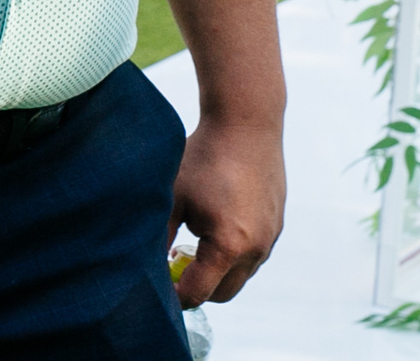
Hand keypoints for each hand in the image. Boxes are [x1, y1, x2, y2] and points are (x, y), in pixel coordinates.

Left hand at [166, 115, 284, 307]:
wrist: (246, 124)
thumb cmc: (203, 158)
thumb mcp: (173, 197)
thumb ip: (158, 236)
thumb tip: (143, 265)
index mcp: (227, 246)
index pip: (198, 294)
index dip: (175, 296)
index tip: (158, 287)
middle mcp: (255, 249)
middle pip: (223, 294)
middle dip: (198, 287)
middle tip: (175, 264)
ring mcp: (270, 238)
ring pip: (241, 274)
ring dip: (218, 269)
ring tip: (195, 238)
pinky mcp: (277, 225)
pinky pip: (254, 254)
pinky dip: (235, 251)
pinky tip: (217, 222)